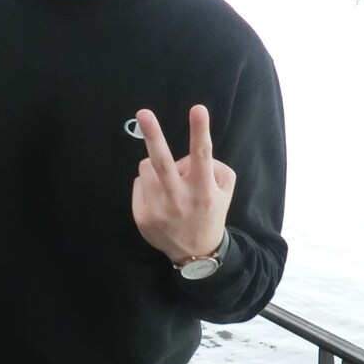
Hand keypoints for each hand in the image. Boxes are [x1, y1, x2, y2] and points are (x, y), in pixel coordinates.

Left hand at [131, 105, 235, 263]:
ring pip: (147, 167)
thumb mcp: (225, 190)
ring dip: (155, 168)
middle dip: (153, 134)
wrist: (196, 253)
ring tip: (167, 184)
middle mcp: (180, 199)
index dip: (200, 130)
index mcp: (203, 190)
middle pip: (162, 161)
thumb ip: (213, 166)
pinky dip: (148, 185)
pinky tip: (159, 200)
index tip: (198, 109)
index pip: (202, 155)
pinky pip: (139, 183)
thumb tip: (185, 157)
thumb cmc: (210, 212)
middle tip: (143, 113)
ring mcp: (158, 209)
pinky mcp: (142, 217)